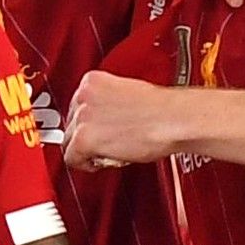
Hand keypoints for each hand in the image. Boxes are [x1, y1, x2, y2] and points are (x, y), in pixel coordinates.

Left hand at [59, 69, 195, 168]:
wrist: (175, 119)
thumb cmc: (163, 111)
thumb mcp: (129, 94)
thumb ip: (108, 103)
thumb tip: (103, 119)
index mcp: (93, 80)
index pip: (76, 105)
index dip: (90, 122)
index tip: (100, 129)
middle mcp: (83, 95)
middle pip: (71, 123)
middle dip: (87, 135)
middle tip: (108, 143)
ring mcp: (82, 117)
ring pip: (69, 141)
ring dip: (87, 150)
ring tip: (111, 151)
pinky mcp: (84, 139)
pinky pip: (71, 158)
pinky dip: (85, 164)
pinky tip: (105, 161)